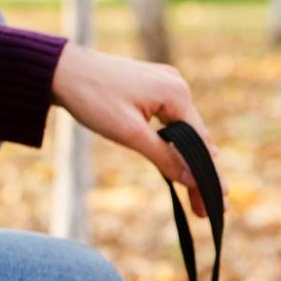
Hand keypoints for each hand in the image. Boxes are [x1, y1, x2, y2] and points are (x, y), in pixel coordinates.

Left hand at [50, 43, 215, 216]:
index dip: (208, 176)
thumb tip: (192, 179)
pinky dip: (175, 144)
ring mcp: (166, 83)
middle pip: (196, 138)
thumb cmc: (92, 98)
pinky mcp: (153, 86)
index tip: (218, 205)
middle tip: (205, 210)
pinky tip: (181, 164)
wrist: (62, 70)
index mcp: (177, 94)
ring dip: (188, 160)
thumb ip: (165, 157)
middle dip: (200, 174)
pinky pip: (172, 120)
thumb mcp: (130, 134)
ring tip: (196, 195)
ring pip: (184, 130)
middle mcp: (177, 85)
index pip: (201, 144)